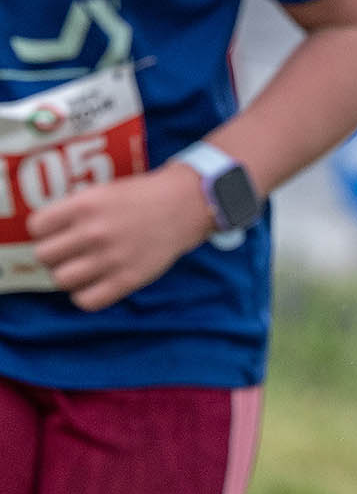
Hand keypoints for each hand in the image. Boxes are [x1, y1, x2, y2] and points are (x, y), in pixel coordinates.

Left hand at [27, 161, 213, 311]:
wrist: (183, 206)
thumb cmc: (139, 198)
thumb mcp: (100, 192)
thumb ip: (73, 211)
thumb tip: (48, 236)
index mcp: (84, 205)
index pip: (37, 227)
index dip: (44, 231)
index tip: (56, 233)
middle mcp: (94, 232)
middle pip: (45, 255)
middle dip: (53, 255)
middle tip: (67, 252)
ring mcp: (112, 257)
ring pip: (62, 279)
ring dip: (67, 276)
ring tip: (80, 270)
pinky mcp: (129, 279)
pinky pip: (88, 300)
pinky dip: (85, 296)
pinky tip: (94, 285)